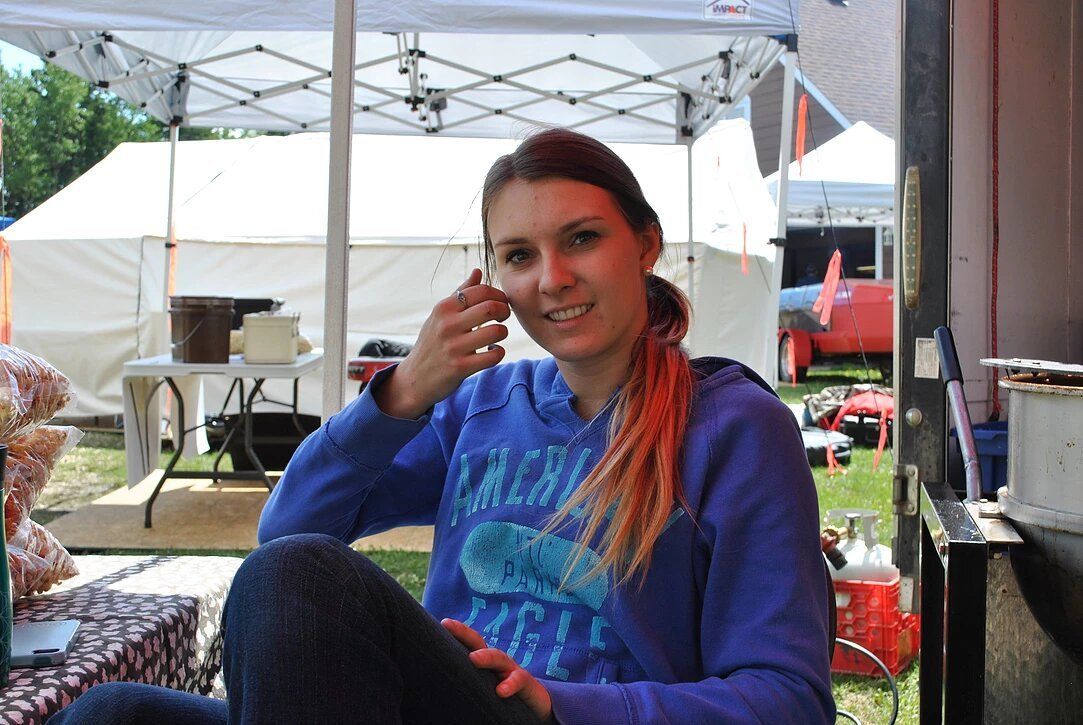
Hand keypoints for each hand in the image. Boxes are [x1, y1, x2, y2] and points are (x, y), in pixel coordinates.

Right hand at [374, 269, 509, 418]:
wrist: (415, 378)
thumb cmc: (432, 343)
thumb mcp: (440, 315)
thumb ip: (461, 293)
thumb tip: (478, 271)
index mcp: (444, 308)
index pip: (480, 290)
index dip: (498, 294)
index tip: (500, 303)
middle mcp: (447, 325)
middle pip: (490, 307)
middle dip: (505, 311)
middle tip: (503, 317)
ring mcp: (453, 347)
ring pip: (496, 332)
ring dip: (503, 333)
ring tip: (496, 336)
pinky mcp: (460, 368)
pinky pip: (493, 356)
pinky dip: (498, 352)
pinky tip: (491, 352)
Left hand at [441, 618, 553, 722]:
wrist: (534, 702)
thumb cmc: (502, 692)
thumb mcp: (483, 683)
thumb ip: (467, 678)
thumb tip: (442, 679)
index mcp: (483, 660)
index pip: (468, 643)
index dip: (456, 632)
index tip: (442, 623)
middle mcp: (496, 661)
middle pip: (479, 643)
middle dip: (465, 633)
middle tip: (449, 626)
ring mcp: (511, 669)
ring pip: (499, 658)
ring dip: (487, 656)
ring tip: (474, 658)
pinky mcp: (526, 683)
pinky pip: (519, 680)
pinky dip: (510, 684)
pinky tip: (501, 691)